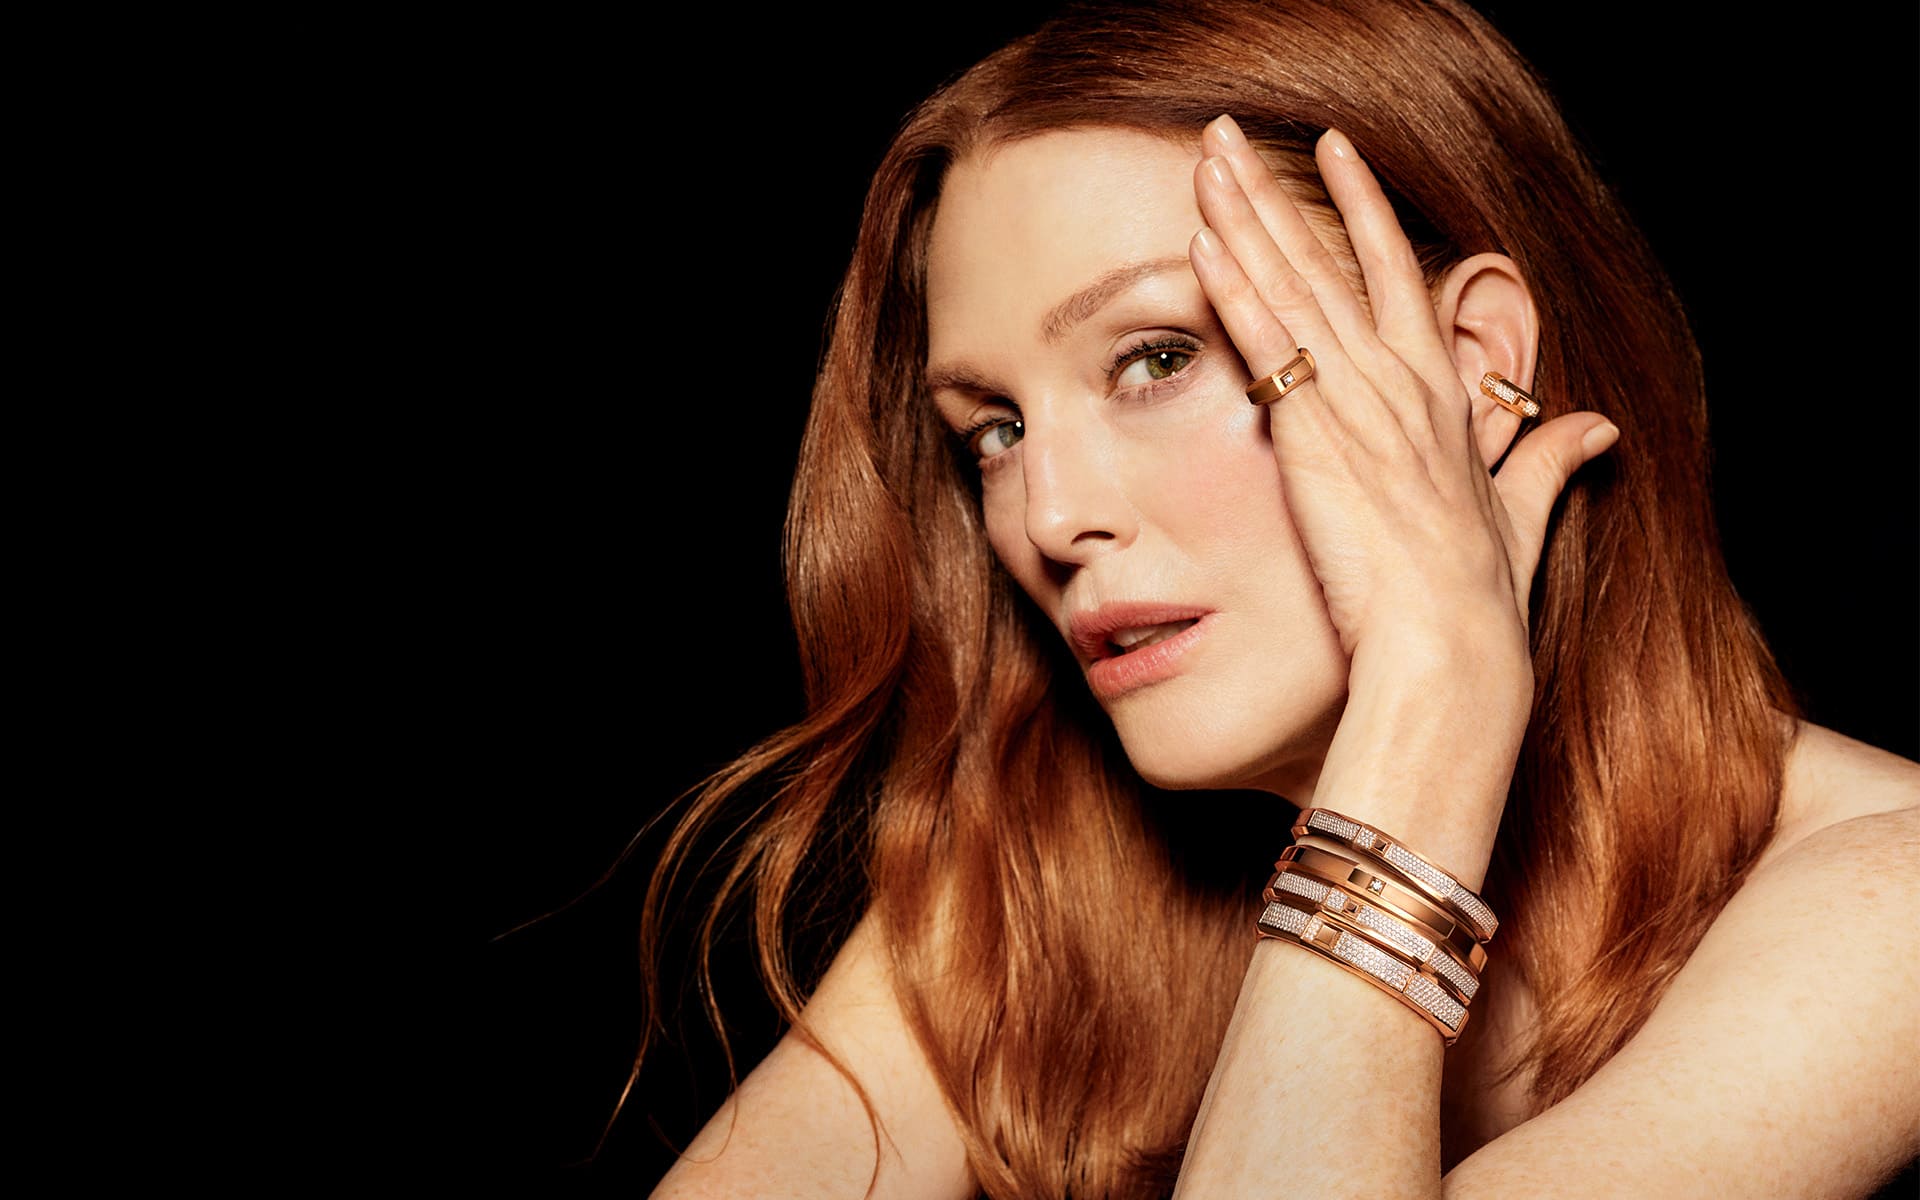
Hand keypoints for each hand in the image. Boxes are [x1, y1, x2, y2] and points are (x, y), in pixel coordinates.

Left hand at [1187, 115, 1618, 673]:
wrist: (1452, 654)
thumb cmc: (1477, 603)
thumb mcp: (1520, 518)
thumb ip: (1548, 464)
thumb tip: (1597, 429)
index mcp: (1438, 397)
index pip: (1394, 278)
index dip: (1361, 210)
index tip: (1332, 150)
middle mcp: (1399, 385)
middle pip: (1327, 266)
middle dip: (1272, 194)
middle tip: (1225, 133)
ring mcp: (1360, 405)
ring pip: (1294, 290)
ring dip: (1245, 221)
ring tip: (1206, 158)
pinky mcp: (1320, 438)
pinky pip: (1272, 351)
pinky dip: (1238, 296)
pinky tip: (1206, 244)